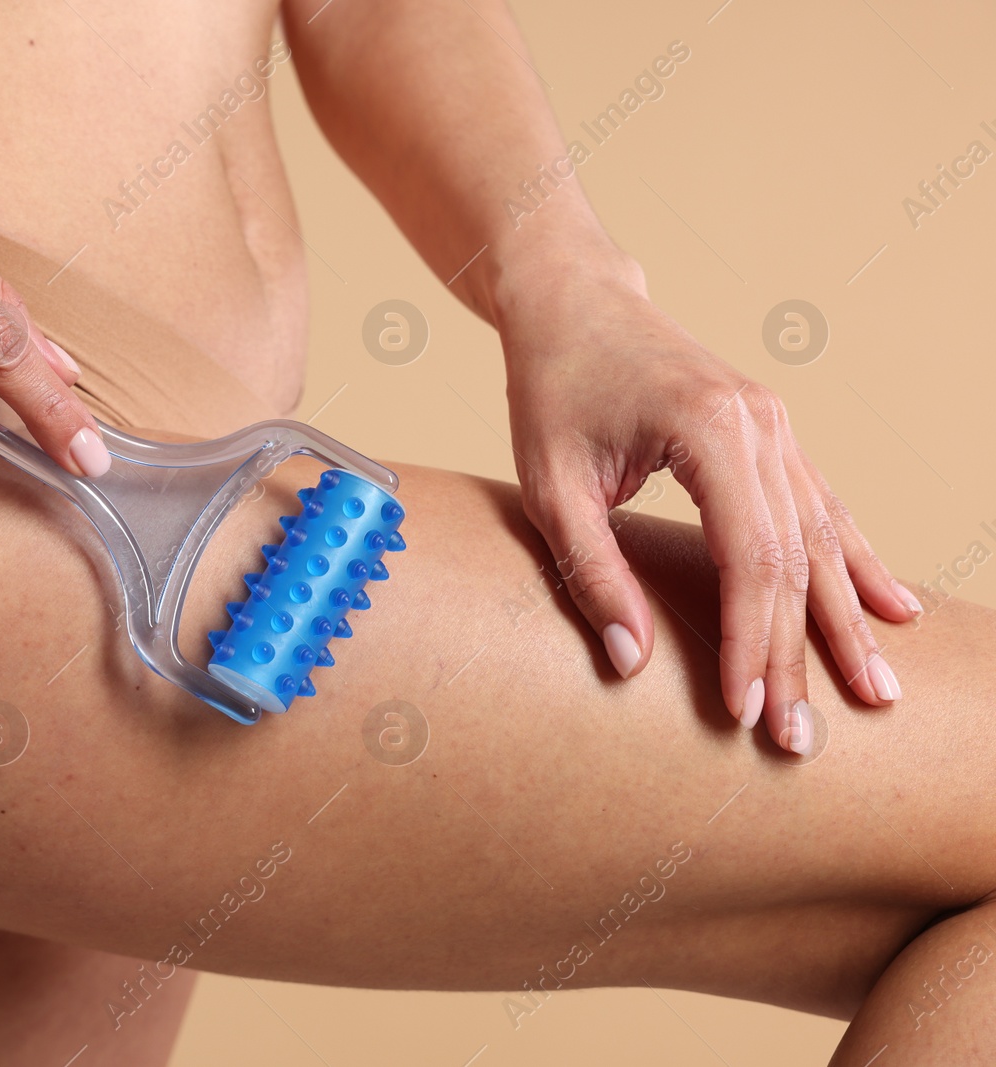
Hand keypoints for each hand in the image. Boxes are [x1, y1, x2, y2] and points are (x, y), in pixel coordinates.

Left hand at [496, 254, 920, 750]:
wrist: (573, 301)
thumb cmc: (551, 387)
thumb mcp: (550, 485)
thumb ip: (591, 572)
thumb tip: (630, 663)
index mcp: (709, 429)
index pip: (748, 557)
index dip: (750, 640)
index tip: (743, 709)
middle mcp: (761, 425)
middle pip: (793, 558)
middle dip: (799, 653)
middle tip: (800, 737)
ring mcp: (776, 426)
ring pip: (821, 538)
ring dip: (843, 620)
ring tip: (876, 693)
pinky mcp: (773, 433)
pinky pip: (822, 507)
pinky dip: (854, 561)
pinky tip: (891, 610)